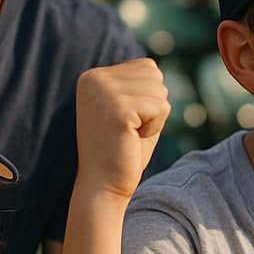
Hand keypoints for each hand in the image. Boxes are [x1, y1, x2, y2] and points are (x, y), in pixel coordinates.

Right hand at [74, 59, 168, 200]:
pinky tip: (132, 139)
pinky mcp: (118, 109)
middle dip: (153, 107)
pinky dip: (155, 127)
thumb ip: (138, 85)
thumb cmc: (122, 151)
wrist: (103, 187)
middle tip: (129, 131)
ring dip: (154, 118)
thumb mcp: (129, 109)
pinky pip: (159, 107)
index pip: (146, 67)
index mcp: (93, 76)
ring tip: (130, 135)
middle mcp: (94, 78)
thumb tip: (154, 66)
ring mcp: (104, 92)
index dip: (148, 99)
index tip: (126, 121)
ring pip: (159, 91)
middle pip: (155, 75)